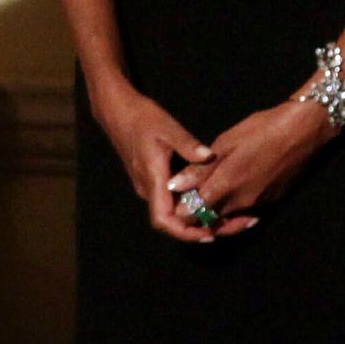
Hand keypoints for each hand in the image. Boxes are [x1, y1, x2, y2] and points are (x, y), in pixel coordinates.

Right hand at [87, 76, 223, 243]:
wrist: (117, 110)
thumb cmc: (141, 117)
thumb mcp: (168, 127)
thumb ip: (188, 144)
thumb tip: (209, 156)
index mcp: (152, 179)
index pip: (163, 220)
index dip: (184, 232)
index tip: (207, 233)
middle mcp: (148, 188)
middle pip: (171, 221)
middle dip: (197, 228)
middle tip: (227, 224)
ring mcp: (148, 184)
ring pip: (171, 210)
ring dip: (194, 216)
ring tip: (222, 214)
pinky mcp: (150, 178)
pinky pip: (170, 199)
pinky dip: (188, 203)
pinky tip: (207, 196)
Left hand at [167, 96, 333, 225]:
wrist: (303, 132)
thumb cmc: (261, 130)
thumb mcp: (225, 144)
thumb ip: (200, 170)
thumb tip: (175, 186)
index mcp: (226, 186)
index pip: (195, 212)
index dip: (183, 210)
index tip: (176, 200)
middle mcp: (242, 202)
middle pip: (212, 217)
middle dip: (198, 213)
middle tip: (189, 197)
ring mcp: (259, 204)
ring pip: (230, 216)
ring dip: (217, 210)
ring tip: (210, 192)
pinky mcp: (272, 201)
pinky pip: (248, 212)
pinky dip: (236, 207)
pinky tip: (232, 192)